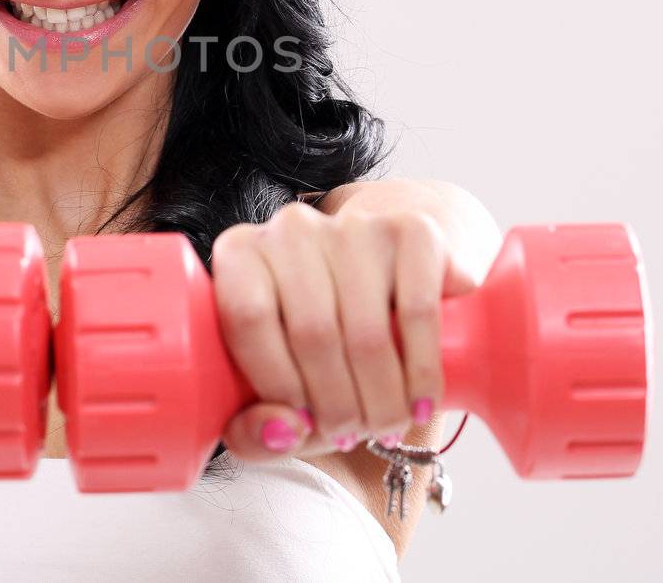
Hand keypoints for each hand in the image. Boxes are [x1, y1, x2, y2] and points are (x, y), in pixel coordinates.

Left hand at [210, 179, 484, 461]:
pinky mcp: (412, 232)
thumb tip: (283, 431)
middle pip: (313, 331)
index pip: (248, 318)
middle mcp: (291, 229)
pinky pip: (418, 313)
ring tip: (384, 426)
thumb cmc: (313, 346)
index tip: (301, 424)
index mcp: (240, 254)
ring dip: (381, 400)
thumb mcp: (271, 393)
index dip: (277, 384)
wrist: (386, 280)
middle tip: (352, 435)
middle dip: (337, 406)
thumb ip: (254, 430)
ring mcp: (353, 226)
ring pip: (367, 332)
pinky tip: (419, 405)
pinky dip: (421, 373)